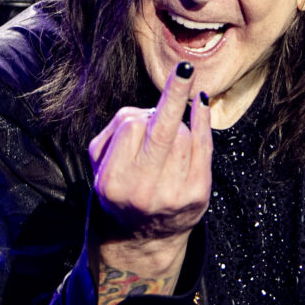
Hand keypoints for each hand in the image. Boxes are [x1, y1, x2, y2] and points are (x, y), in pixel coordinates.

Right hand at [87, 61, 211, 304]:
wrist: (144, 237)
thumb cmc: (122, 187)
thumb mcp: (100, 164)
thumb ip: (114, 131)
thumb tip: (151, 109)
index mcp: (112, 183)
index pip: (130, 127)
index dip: (134, 122)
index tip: (134, 132)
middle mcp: (143, 191)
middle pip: (161, 129)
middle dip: (173, 94)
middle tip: (185, 67)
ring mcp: (174, 194)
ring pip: (181, 133)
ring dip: (175, 128)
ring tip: (166, 148)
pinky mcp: (198, 194)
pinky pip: (204, 145)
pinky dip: (201, 120)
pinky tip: (200, 103)